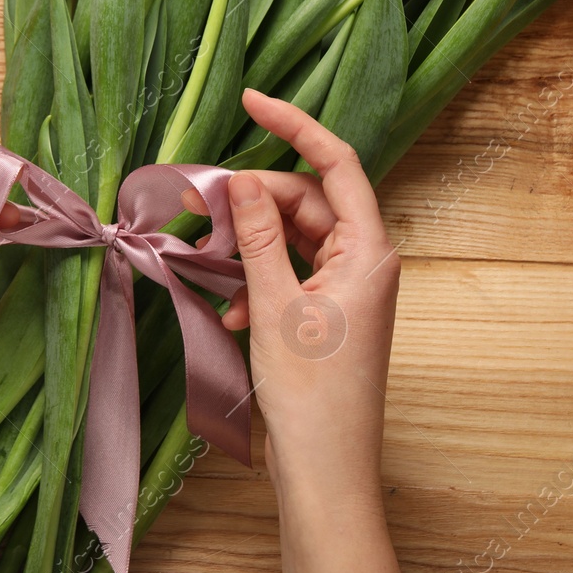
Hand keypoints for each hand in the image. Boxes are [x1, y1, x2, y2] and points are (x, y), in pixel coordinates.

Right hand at [222, 89, 400, 500]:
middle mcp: (364, 262)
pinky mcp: (327, 315)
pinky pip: (288, 274)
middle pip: (306, 200)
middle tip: (204, 207)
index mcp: (369, 250)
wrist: (325, 472)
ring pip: (292, 238)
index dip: (294, 125)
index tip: (251, 100)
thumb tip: (240, 181)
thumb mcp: (275, 307)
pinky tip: (230, 312)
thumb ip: (258, 237)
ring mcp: (347, 289)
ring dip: (250, 247)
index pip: (336, 162)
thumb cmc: (312, 395)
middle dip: (256, 201)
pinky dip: (255, 282)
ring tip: (212, 264)